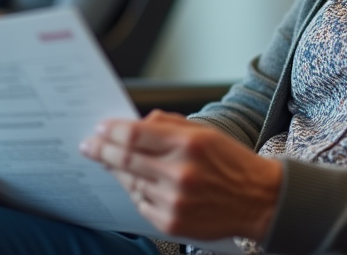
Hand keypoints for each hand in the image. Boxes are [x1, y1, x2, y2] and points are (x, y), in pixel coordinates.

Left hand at [80, 110, 282, 241]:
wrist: (258, 200)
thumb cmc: (231, 163)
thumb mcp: (205, 133)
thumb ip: (169, 125)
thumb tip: (137, 123)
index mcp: (189, 144)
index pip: (136, 134)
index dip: (112, 130)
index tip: (100, 128)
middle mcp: (179, 173)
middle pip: (126, 159)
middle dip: (102, 150)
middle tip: (88, 145)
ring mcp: (174, 200)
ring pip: (130, 182)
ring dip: (116, 171)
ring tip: (110, 163)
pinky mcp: (171, 223)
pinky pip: (140, 203)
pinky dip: (135, 191)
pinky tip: (137, 183)